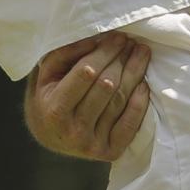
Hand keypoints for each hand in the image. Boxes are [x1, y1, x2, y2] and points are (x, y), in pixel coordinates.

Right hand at [24, 31, 150, 160]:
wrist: (50, 137)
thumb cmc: (49, 98)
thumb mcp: (46, 74)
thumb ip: (65, 54)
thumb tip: (96, 39)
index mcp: (54, 110)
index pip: (86, 74)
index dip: (104, 53)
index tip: (117, 37)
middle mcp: (73, 130)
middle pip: (106, 86)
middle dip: (121, 59)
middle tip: (131, 42)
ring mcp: (92, 144)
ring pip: (120, 101)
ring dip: (135, 73)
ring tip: (142, 53)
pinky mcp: (110, 152)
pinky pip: (131, 124)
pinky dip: (140, 102)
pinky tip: (144, 84)